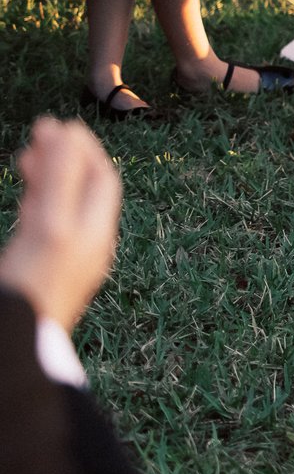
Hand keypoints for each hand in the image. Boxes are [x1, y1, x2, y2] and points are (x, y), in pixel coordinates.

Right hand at [0, 118, 121, 331]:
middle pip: (84, 191)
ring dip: (49, 179)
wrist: (13, 349)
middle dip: (65, 158)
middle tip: (39, 134)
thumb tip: (65, 133)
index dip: (82, 148)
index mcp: (95, 233)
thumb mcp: (47, 226)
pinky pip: (50, 231)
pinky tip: (27, 201)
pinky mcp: (43, 273)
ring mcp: (66, 261)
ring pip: (64, 208)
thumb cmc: (30, 286)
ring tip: (25, 158)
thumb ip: (58, 180)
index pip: (100, 178)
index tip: (58, 124)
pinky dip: (39, 206)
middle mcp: (87, 246)